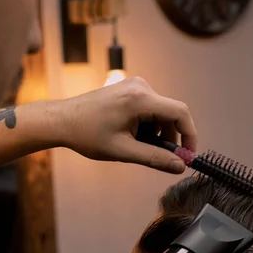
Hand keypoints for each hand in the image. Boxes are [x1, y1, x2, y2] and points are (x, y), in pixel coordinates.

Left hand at [56, 77, 196, 173]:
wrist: (62, 121)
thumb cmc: (87, 135)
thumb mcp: (124, 151)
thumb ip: (154, 158)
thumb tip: (179, 166)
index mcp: (140, 99)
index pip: (180, 113)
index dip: (189, 136)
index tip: (188, 155)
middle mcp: (140, 86)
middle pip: (170, 114)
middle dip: (169, 138)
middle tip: (159, 159)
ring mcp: (134, 85)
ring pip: (159, 113)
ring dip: (155, 133)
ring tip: (135, 147)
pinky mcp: (128, 89)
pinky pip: (149, 108)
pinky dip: (146, 125)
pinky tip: (130, 136)